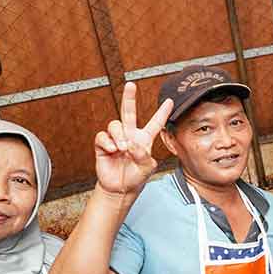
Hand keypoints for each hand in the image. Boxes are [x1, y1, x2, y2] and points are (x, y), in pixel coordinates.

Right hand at [94, 82, 172, 196]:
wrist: (120, 188)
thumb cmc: (135, 178)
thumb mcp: (146, 169)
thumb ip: (143, 156)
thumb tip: (131, 144)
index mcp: (144, 140)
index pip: (155, 123)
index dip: (162, 113)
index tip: (170, 101)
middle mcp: (130, 136)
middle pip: (129, 112)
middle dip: (129, 98)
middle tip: (131, 85)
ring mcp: (116, 139)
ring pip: (115, 124)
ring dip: (119, 135)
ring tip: (122, 149)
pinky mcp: (103, 145)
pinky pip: (102, 136)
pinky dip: (108, 143)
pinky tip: (113, 151)